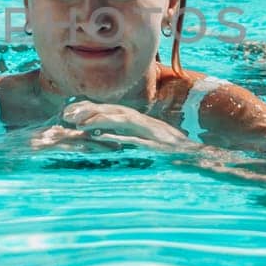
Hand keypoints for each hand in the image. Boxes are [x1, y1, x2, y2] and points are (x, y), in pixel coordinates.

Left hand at [53, 100, 195, 151]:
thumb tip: (106, 137)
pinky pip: (134, 138)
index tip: (70, 113)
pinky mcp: (156, 142)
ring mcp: (149, 130)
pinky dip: (118, 137)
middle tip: (66, 116)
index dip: (90, 110)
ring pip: (120, 120)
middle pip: (112, 111)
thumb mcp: (146, 143)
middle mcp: (143, 121)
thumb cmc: (173, 151)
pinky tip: (102, 138)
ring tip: (79, 124)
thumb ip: (128, 138)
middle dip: (88, 111)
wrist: (199, 156)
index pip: (110, 111)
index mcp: (139, 121)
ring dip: (99, 120)